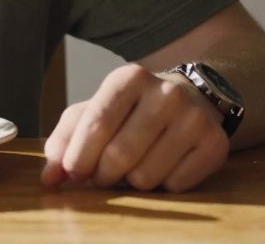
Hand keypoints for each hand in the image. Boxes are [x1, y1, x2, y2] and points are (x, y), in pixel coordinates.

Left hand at [41, 64, 229, 191]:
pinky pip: (176, 186)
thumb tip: (48, 177)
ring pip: (146, 176)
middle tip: (101, 176)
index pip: (96, 124)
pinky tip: (163, 166)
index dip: (79, 156)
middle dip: (102, 175)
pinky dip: (162, 186)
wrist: (189, 99)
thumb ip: (66, 140)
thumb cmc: (131, 110)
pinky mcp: (216, 143)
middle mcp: (166, 93)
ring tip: (132, 167)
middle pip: (120, 154)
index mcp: (129, 78)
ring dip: (130, 182)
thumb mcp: (95, 111)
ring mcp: (194, 118)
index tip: (72, 172)